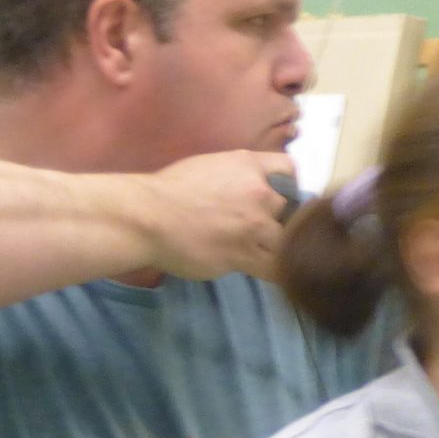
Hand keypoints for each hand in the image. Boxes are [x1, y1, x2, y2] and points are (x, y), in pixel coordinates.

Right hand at [140, 150, 296, 281]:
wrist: (150, 217)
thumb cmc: (168, 190)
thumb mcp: (208, 166)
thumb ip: (234, 176)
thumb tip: (244, 191)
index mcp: (248, 165)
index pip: (288, 168)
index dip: (287, 183)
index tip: (280, 194)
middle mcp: (259, 193)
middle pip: (287, 208)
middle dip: (274, 217)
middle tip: (256, 227)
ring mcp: (254, 226)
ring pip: (284, 239)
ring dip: (273, 245)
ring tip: (257, 250)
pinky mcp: (245, 256)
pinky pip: (274, 268)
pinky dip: (275, 271)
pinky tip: (269, 272)